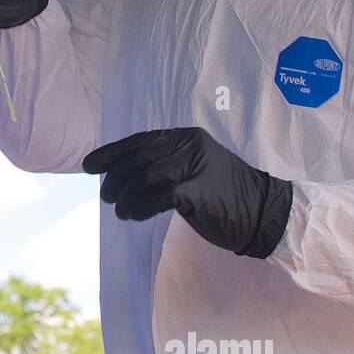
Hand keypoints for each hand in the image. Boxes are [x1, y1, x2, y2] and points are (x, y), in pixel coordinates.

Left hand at [82, 126, 292, 257]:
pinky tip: (136, 216)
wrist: (263, 212)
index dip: (111, 153)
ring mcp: (194, 166)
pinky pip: (156, 197)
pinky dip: (140, 207)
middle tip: (108, 198)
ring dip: (125, 197)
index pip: (139, 141)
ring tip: (122, 212)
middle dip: (115, 179)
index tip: (89, 166)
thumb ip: (163, 166)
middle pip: (137, 158)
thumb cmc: (223, 195)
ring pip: (143, 176)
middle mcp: (189, 146)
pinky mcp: (197, 190)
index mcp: (186, 137)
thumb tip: (121, 175)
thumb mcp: (192, 170)